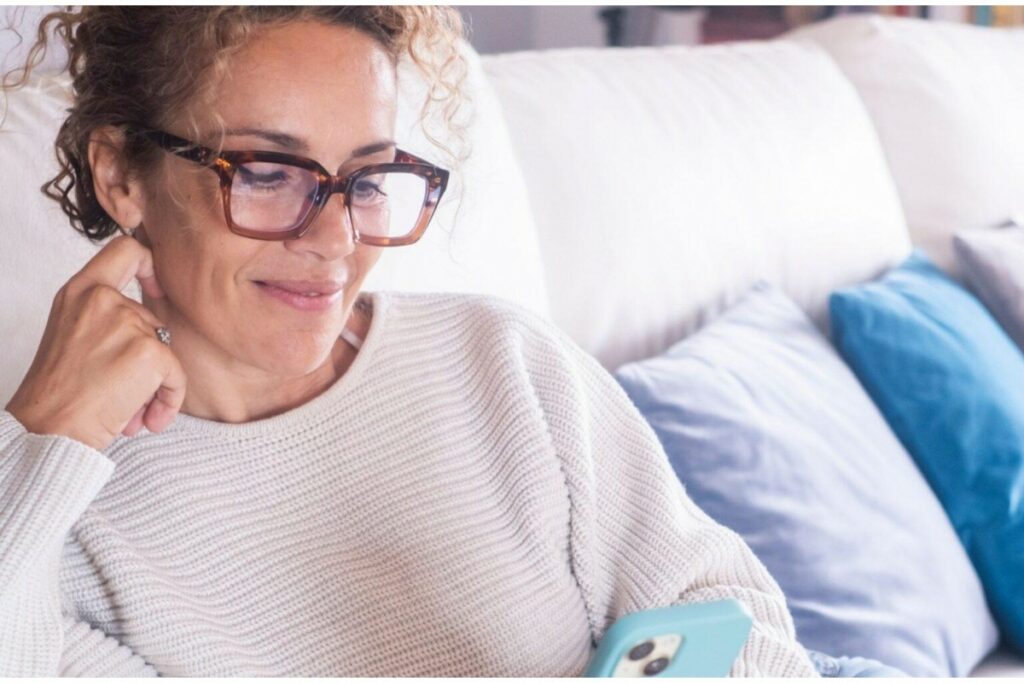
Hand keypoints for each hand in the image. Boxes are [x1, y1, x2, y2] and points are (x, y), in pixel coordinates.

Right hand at [5, 234, 186, 450]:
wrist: (47, 428)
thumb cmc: (59, 391)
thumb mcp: (73, 334)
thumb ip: (107, 317)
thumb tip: (154, 324)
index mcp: (80, 291)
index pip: (126, 249)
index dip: (151, 265)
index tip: (155, 291)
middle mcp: (102, 300)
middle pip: (152, 321)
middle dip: (145, 360)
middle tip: (124, 393)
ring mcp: (127, 323)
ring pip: (165, 352)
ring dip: (154, 387)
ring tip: (130, 413)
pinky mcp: (149, 351)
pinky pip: (176, 375)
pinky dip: (169, 400)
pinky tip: (148, 420)